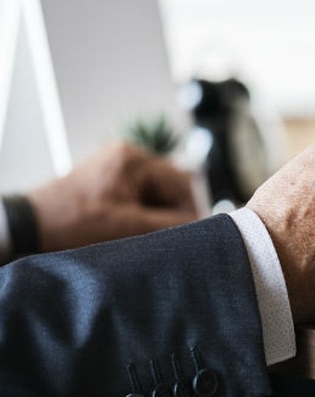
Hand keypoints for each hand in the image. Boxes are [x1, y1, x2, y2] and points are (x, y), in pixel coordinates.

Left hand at [28, 142, 197, 251]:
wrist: (31, 227)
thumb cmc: (74, 223)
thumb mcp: (130, 226)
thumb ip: (171, 225)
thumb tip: (202, 228)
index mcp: (135, 159)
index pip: (182, 183)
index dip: (191, 211)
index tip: (194, 235)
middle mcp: (128, 156)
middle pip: (169, 187)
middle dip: (172, 214)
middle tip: (172, 240)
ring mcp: (116, 167)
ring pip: (155, 194)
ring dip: (157, 216)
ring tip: (149, 238)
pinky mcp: (108, 181)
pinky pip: (138, 196)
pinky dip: (142, 214)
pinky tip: (135, 232)